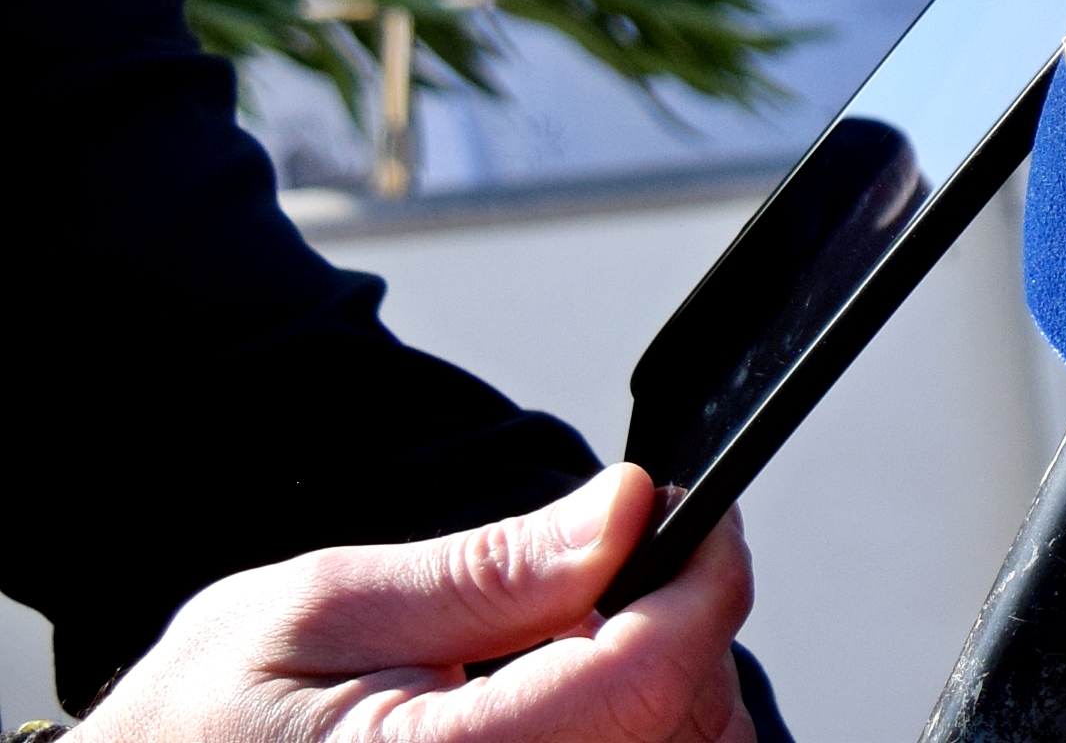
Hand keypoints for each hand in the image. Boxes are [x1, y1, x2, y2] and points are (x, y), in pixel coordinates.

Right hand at [79, 463, 751, 742]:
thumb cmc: (199, 724)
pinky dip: (647, 727)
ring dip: (669, 684)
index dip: (701, 574)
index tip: (693, 512)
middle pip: (690, 718)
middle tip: (619, 567)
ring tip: (577, 639)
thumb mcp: (313, 611)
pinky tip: (581, 697)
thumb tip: (625, 509)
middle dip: (683, 625)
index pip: (654, 671)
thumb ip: (487, 570)